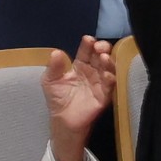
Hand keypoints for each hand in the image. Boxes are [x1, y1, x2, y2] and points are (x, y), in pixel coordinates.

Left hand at [41, 35, 115, 160]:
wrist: (62, 120)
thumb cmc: (57, 98)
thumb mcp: (50, 80)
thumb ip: (54, 67)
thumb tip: (56, 52)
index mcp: (80, 65)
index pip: (86, 51)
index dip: (88, 44)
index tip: (88, 40)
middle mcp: (92, 71)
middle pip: (100, 56)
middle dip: (102, 48)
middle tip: (99, 47)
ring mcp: (100, 82)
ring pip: (108, 68)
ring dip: (108, 61)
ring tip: (104, 57)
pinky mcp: (105, 96)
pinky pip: (110, 86)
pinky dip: (111, 79)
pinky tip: (108, 75)